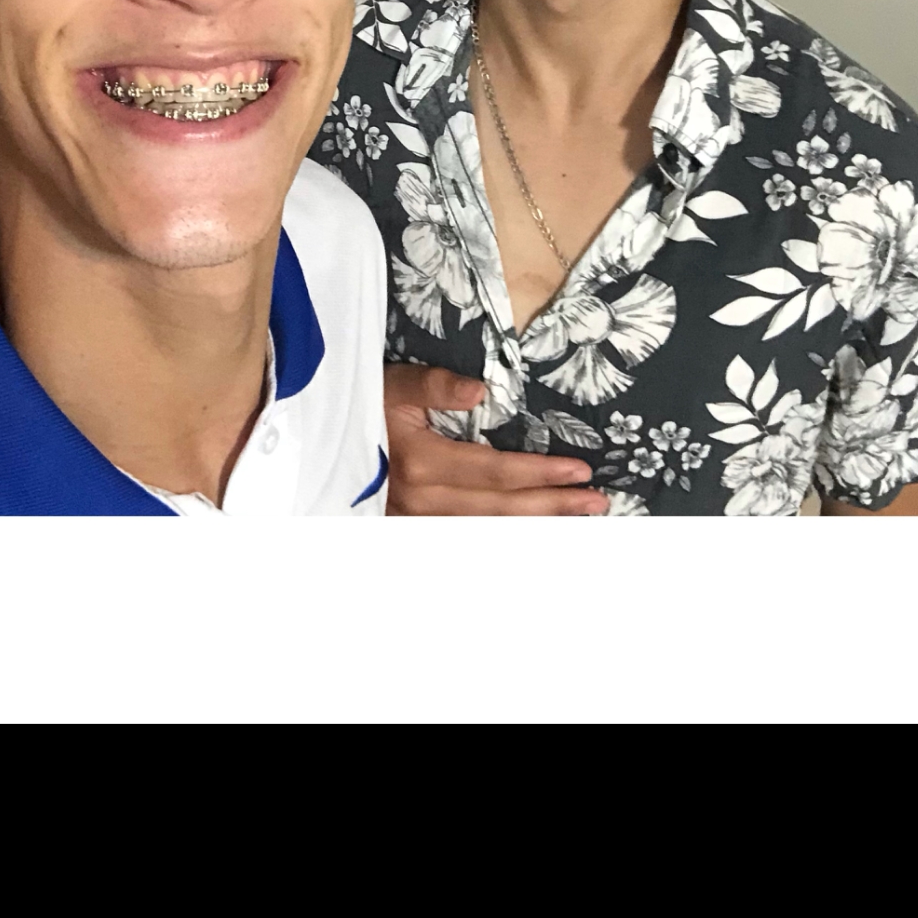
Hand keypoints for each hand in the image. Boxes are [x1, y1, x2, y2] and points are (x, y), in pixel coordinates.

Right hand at [384, 364, 608, 515]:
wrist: (321, 435)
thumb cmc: (362, 402)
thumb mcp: (394, 384)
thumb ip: (436, 387)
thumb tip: (481, 390)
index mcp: (422, 463)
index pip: (495, 472)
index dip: (539, 473)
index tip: (579, 470)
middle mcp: (423, 500)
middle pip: (500, 509)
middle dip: (552, 506)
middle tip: (596, 502)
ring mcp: (418, 519)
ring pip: (487, 528)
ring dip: (535, 523)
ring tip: (576, 516)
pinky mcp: (415, 525)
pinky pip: (466, 533)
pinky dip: (503, 532)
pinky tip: (531, 528)